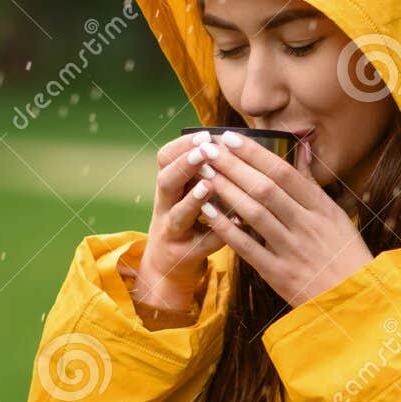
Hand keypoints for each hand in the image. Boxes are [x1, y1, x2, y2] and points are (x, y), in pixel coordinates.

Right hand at [135, 130, 235, 308]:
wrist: (168, 268)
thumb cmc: (188, 221)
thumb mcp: (187, 193)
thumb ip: (203, 172)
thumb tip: (231, 141)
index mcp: (168, 187)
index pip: (165, 159)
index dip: (183, 145)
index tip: (205, 133)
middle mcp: (164, 208)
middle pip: (166, 182)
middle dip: (184, 165)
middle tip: (205, 151)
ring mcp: (171, 233)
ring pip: (177, 216)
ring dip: (193, 200)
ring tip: (209, 186)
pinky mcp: (184, 255)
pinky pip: (201, 245)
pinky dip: (218, 233)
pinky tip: (236, 222)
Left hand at [195, 130, 373, 307]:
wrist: (352, 299)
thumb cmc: (344, 253)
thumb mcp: (335, 215)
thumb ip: (312, 182)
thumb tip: (303, 145)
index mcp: (320, 207)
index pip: (283, 172)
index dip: (254, 153)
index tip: (230, 137)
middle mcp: (306, 225)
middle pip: (265, 188)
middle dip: (233, 165)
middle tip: (207, 148)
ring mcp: (291, 250)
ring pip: (254, 213)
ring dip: (226, 190)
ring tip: (203, 172)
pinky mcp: (278, 274)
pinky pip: (247, 247)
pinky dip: (226, 227)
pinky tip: (207, 210)